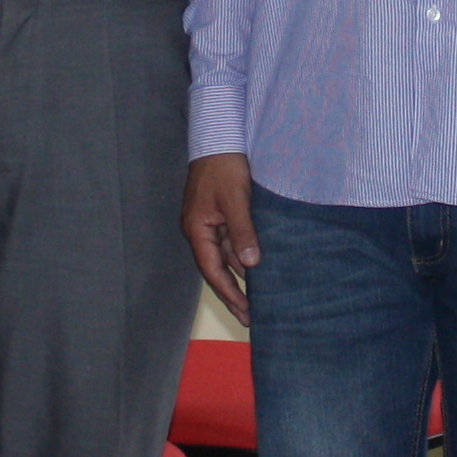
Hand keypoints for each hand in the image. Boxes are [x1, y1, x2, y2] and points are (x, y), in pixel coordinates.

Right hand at [182, 153, 259, 323]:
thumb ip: (243, 232)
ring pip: (226, 256)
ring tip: (259, 298)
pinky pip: (231, 241)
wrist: (219, 138)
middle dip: (234, 293)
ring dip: (240, 275)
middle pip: (217, 268)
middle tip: (250, 318)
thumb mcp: (236, 200)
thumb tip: (251, 264)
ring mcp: (209, 223)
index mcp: (197, 229)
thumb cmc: (224, 166)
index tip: (244, 312)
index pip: (212, 270)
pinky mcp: (219, 214)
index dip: (228, 293)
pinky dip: (243, 255)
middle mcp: (199, 230)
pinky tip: (257, 267)